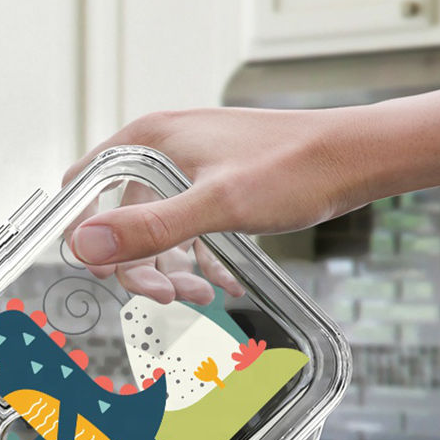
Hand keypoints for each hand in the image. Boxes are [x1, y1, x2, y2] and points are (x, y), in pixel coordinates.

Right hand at [62, 107, 360, 302]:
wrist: (355, 159)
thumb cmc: (292, 168)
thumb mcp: (215, 205)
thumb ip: (148, 227)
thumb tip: (84, 246)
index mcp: (150, 142)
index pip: (88, 184)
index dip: (86, 230)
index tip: (103, 271)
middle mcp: (164, 153)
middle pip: (126, 218)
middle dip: (143, 265)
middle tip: (170, 296)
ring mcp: (191, 171)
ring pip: (161, 231)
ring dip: (175, 270)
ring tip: (205, 295)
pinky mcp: (216, 188)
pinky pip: (192, 232)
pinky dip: (202, 261)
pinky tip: (224, 283)